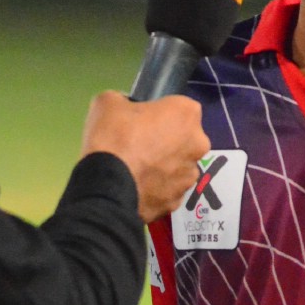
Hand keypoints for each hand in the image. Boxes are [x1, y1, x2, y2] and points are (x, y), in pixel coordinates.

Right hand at [80, 92, 208, 222]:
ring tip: (136, 171)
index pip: (180, 108)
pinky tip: (136, 188)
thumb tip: (124, 110)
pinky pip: (167, 190)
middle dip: (167, 141)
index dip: (161, 113)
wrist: (106, 187)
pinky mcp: (177, 202)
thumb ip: (124, 101)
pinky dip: (156, 189)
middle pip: (184, 139)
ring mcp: (189, 176)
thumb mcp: (108, 102)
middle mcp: (198, 145)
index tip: (143, 121)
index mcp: (187, 114)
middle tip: (139, 145)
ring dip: (163, 167)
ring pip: (178, 166)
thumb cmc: (113, 137)